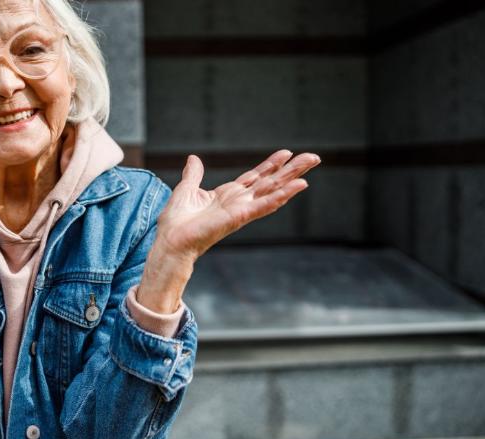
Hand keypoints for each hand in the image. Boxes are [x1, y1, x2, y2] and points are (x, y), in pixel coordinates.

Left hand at [137, 150, 319, 312]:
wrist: (171, 241)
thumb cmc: (176, 222)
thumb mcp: (186, 190)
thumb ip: (193, 175)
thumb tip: (194, 159)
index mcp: (228, 195)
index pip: (255, 177)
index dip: (270, 164)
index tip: (286, 153)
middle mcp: (239, 202)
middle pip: (270, 182)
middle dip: (291, 169)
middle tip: (313, 157)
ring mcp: (242, 210)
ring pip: (273, 190)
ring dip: (293, 178)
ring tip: (311, 166)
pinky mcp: (240, 217)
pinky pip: (264, 204)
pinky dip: (281, 195)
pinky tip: (298, 186)